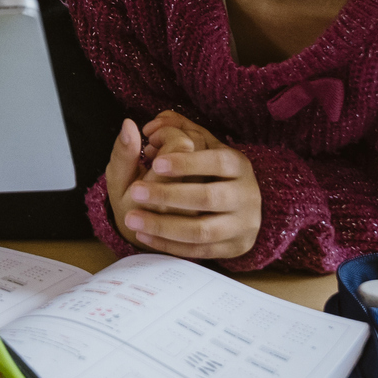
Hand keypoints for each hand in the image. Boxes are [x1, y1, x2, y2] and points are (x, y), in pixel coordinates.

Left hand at [105, 114, 261, 260]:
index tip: (156, 164)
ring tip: (132, 219)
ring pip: (202, 230)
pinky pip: (199, 251)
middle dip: (169, 195)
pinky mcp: (234, 247)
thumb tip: (136, 126)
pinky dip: (169, 245)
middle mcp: (245, 194)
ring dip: (164, 226)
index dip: (188, 163)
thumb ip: (168, 130)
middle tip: (136, 192)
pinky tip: (144, 234)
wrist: (232, 209)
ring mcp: (242, 224)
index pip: (217, 161)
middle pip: (209, 197)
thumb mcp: (190, 146)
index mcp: (237, 163)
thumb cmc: (203, 170)